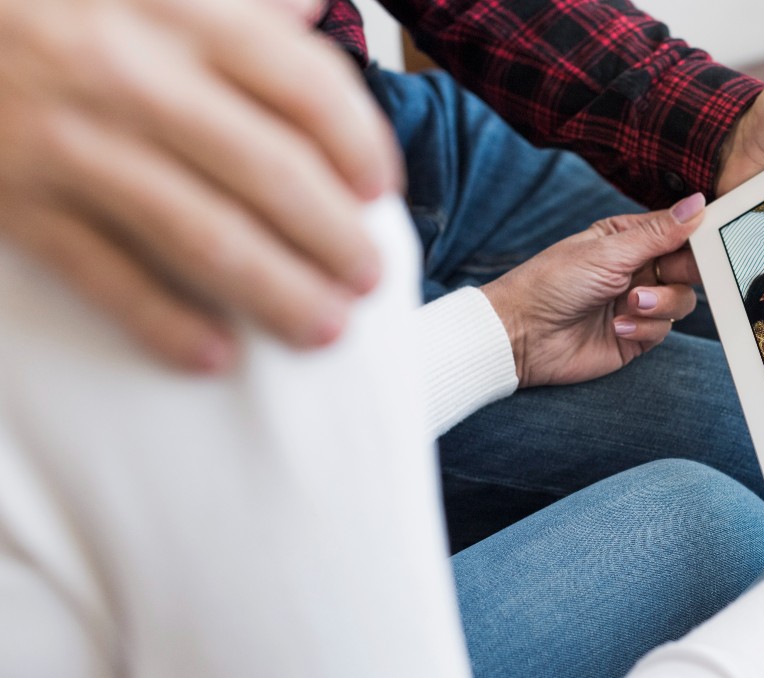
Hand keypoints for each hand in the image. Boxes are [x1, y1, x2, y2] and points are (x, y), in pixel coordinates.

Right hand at [0, 0, 398, 372]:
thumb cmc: (43, 4)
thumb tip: (314, 7)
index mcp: (176, 12)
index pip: (304, 84)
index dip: (360, 145)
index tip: (380, 189)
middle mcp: (131, 75)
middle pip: (270, 172)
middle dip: (334, 236)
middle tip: (369, 277)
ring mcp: (72, 144)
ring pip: (203, 235)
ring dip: (277, 291)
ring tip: (323, 327)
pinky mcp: (19, 204)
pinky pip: (107, 275)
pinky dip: (164, 322)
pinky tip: (215, 354)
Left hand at [481, 194, 705, 387]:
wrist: (523, 335)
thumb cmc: (553, 282)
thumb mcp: (609, 252)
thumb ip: (659, 233)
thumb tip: (698, 203)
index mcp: (629, 239)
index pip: (678, 230)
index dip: (698, 234)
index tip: (714, 239)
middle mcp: (638, 269)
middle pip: (688, 267)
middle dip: (684, 271)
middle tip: (669, 273)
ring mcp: (639, 304)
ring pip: (682, 301)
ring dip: (661, 303)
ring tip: (631, 304)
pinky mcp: (636, 336)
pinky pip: (663, 330)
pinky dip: (644, 328)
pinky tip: (616, 327)